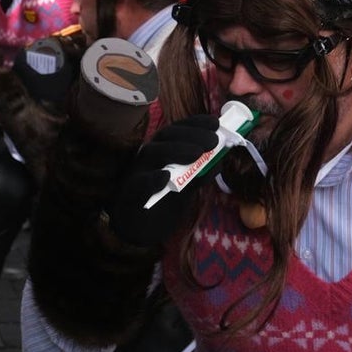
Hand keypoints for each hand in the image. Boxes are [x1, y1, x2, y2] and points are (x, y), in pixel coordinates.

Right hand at [108, 114, 219, 246]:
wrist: (141, 229)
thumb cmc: (164, 201)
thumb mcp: (188, 185)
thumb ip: (201, 172)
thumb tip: (221, 159)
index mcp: (163, 148)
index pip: (179, 129)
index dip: (196, 123)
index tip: (215, 123)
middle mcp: (149, 155)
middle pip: (166, 135)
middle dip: (191, 135)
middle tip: (213, 141)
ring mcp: (138, 171)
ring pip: (152, 152)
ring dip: (176, 150)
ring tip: (197, 153)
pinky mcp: (131, 192)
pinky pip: (140, 182)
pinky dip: (152, 179)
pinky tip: (165, 177)